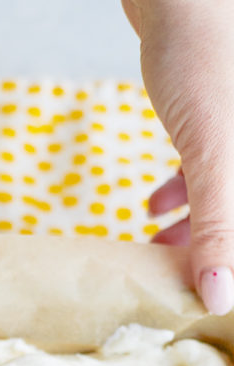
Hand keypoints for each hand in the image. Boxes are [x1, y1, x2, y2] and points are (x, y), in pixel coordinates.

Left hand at [123, 0, 233, 315]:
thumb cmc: (201, 56)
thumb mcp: (214, 152)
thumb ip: (218, 226)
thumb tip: (220, 298)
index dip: (231, 265)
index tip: (208, 297)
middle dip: (208, 251)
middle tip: (170, 281)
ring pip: (223, 196)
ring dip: (190, 229)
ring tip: (153, 252)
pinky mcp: (218, 115)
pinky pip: (209, 169)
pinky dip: (182, 192)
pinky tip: (151, 207)